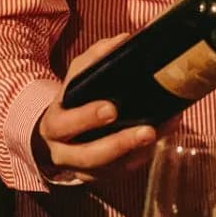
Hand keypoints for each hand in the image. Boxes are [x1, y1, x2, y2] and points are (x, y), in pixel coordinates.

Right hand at [33, 35, 156, 182]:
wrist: (59, 131)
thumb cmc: (72, 100)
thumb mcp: (76, 76)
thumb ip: (95, 58)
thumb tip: (124, 40)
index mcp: (55, 124)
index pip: (65, 125)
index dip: (86, 118)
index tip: (111, 108)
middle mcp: (64, 152)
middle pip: (89, 156)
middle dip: (119, 144)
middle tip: (147, 130)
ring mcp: (82, 169)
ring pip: (110, 169)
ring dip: (137, 152)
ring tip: (160, 133)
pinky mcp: (100, 177)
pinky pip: (122, 172)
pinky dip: (143, 156)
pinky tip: (161, 137)